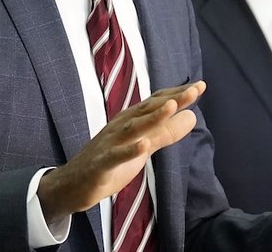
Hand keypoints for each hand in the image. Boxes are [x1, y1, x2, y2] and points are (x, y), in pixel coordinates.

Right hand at [37, 82, 205, 223]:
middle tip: (195, 90)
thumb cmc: (109, 162)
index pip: (156, 103)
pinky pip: (116, 156)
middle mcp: (120, 127)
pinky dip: (130, 150)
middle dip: (172, 100)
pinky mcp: (101, 164)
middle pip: (148, 110)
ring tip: (172, 106)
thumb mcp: (142, 146)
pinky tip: (144, 146)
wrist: (71, 184)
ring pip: (133, 128)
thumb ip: (165, 132)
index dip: (177, 95)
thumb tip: (192, 116)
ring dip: (152, 117)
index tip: (201, 87)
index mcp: (130, 121)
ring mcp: (110, 144)